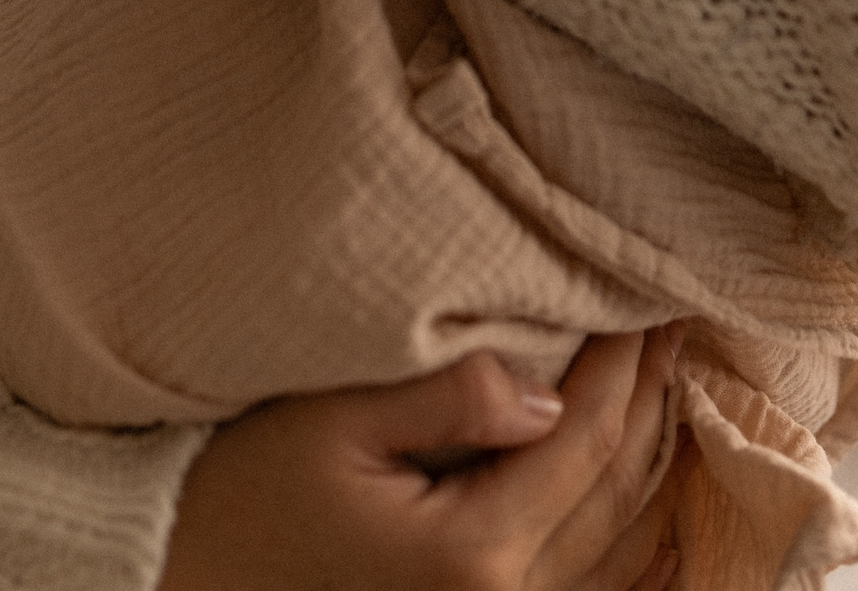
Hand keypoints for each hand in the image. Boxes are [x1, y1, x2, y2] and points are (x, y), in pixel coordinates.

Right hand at [160, 329, 685, 590]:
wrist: (179, 572)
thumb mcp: (336, 422)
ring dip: (648, 459)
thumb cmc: (245, 488)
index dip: (627, 361)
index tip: (656, 293)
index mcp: (473, 556)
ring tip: (668, 380)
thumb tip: (552, 394)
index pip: (586, 438)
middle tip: (678, 321)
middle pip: (613, 491)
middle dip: (649, 399)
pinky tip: (656, 514)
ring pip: (612, 545)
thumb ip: (453, 399)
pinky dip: (631, 543)